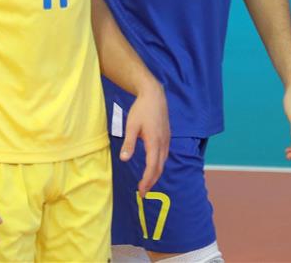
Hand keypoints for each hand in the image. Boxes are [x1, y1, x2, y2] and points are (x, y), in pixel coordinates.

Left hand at [121, 78, 169, 195]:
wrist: (155, 96)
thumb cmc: (141, 109)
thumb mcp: (131, 125)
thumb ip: (128, 143)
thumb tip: (124, 159)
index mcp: (155, 142)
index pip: (152, 167)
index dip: (147, 180)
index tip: (140, 191)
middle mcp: (163, 144)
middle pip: (159, 168)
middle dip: (151, 182)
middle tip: (143, 193)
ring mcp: (166, 141)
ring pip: (163, 163)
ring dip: (155, 175)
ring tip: (146, 183)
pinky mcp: (166, 138)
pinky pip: (164, 156)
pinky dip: (158, 166)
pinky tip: (152, 168)